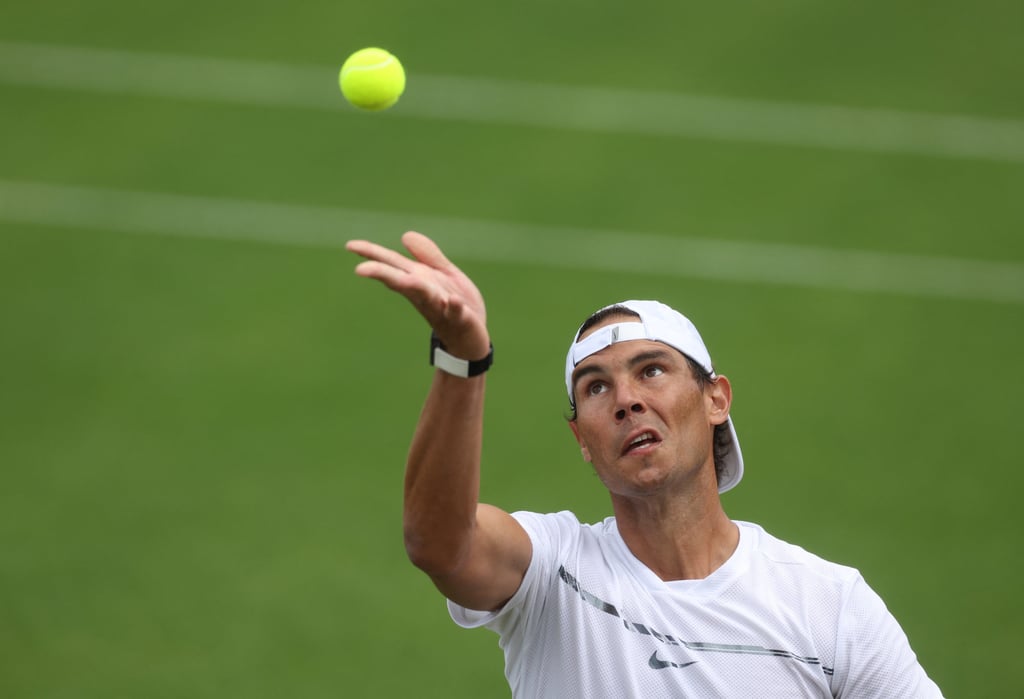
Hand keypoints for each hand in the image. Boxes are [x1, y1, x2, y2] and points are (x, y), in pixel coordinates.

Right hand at [345, 232, 489, 358]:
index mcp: (418, 280)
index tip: (350, 245)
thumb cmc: (454, 306)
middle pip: (400, 280)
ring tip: (406, 279)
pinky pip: (456, 313)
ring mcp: (440, 307)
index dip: (372, 253)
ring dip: (415, 287)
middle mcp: (424, 294)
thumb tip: (404, 235)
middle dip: (383, 274)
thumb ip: (428, 256)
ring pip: (425, 295)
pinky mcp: (460, 319)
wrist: (472, 341)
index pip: (392, 264)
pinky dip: (454, 307)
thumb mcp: (444, 274)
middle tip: (360, 269)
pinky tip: (453, 301)